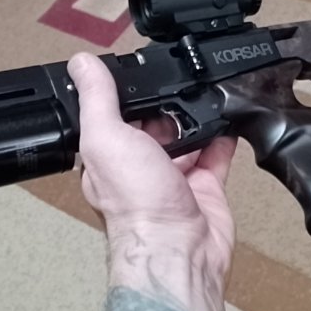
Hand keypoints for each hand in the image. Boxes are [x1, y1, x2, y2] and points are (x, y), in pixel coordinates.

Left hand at [67, 53, 238, 287]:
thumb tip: (80, 62)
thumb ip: (96, 99)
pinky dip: (225, 134)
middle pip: (154, 121)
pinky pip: (218, 152)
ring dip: (197, 115)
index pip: (114, 113)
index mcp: (108, 155)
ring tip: (206, 92)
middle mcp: (138, 166)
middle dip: (167, 102)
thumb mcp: (106, 137)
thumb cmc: (135, 204)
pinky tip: (230, 115)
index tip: (140, 69)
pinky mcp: (206, 186)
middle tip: (179, 80)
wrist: (180, 247)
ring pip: (187, 134)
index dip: (126, 92)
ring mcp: (174, 176)